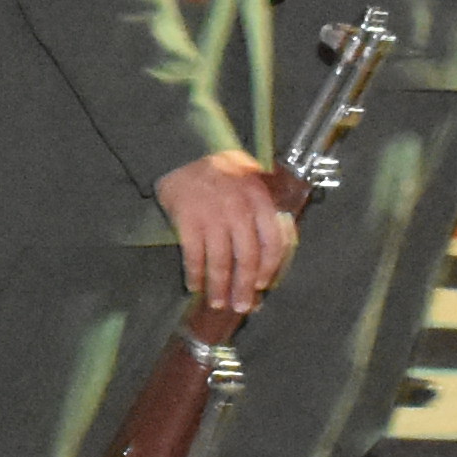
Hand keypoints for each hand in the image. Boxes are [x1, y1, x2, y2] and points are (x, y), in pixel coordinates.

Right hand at [154, 148, 293, 310]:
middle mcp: (239, 210)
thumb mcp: (251, 183)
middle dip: (244, 287)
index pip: (273, 242)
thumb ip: (263, 213)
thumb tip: (269, 255)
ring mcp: (212, 215)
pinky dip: (194, 274)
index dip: (269, 268)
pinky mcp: (188, 220)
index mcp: (259, 201)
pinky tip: (195, 285)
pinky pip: (194, 255)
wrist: (184, 152)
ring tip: (218, 303)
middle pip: (247, 257)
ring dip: (219, 287)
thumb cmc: (221, 172)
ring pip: (221, 261)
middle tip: (242, 305)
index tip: (262, 284)